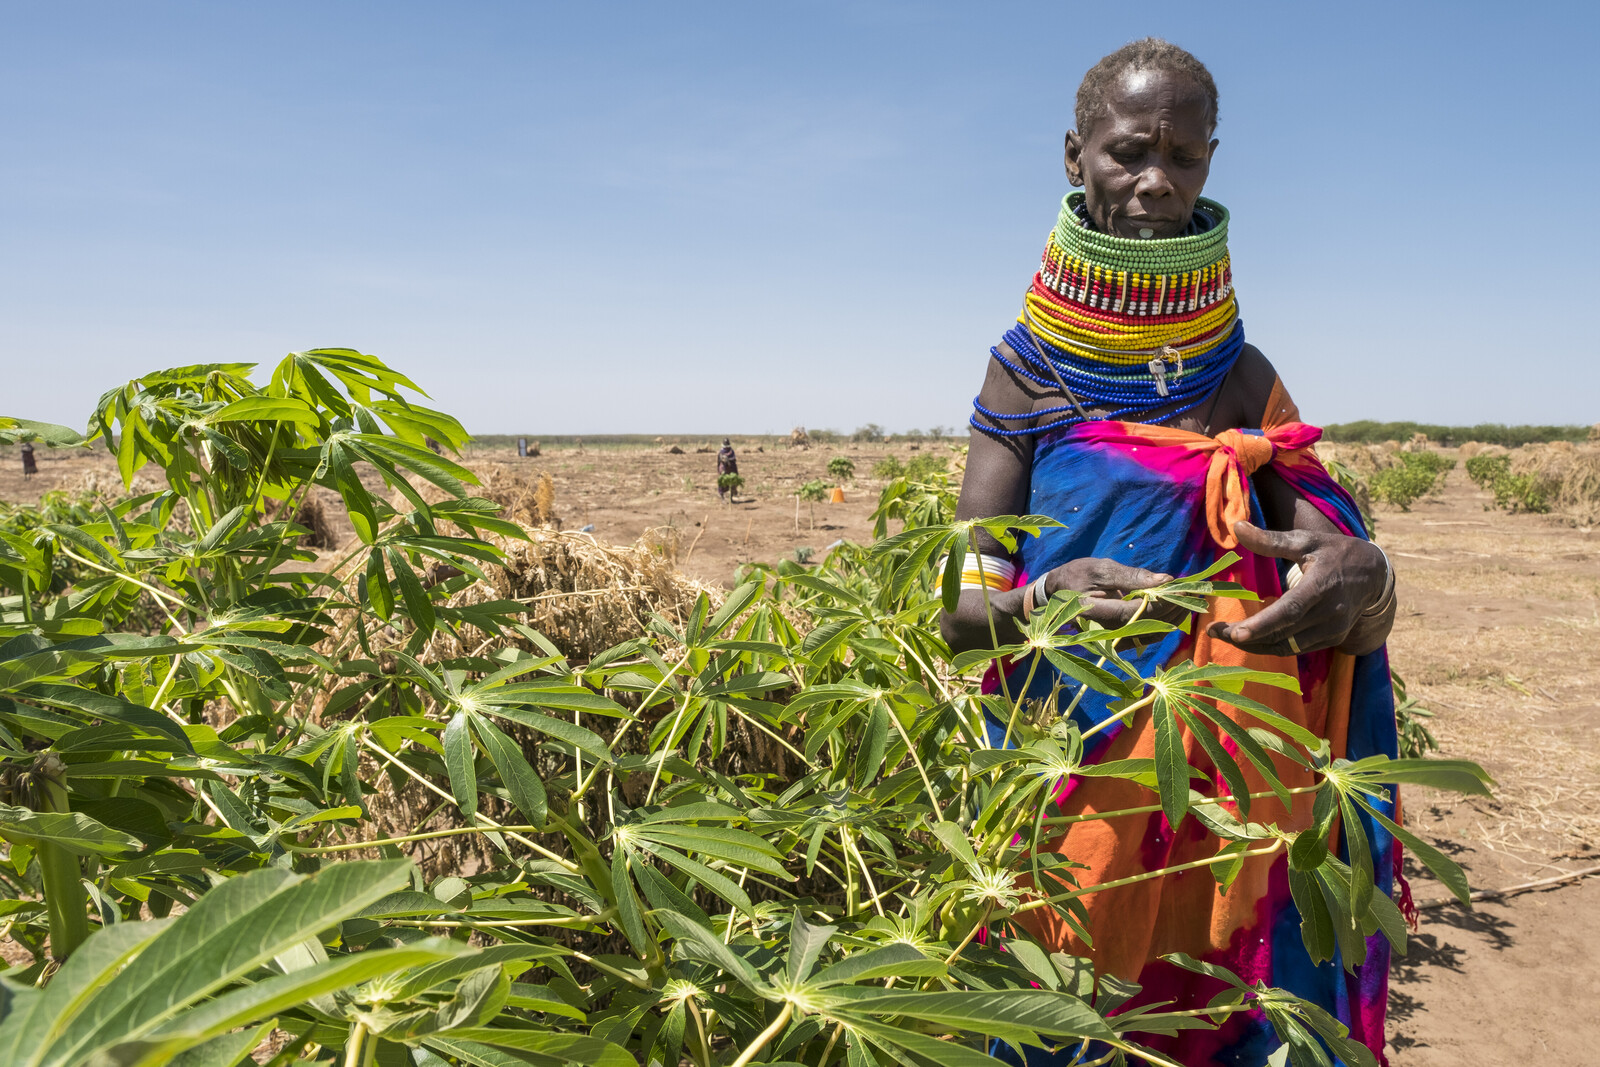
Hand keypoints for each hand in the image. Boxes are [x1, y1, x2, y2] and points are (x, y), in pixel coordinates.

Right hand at [1045, 558, 1175, 627]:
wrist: (1056, 595)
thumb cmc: (1076, 576)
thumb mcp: (1100, 569)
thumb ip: (1132, 576)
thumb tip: (1165, 580)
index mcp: (1094, 612)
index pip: (1136, 612)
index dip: (1162, 604)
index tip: (1182, 590)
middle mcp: (1103, 632)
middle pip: (1146, 626)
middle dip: (1172, 610)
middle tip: (1192, 593)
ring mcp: (1110, 639)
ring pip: (1149, 635)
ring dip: (1172, 619)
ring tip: (1187, 600)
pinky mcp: (1117, 640)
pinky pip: (1145, 636)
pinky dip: (1163, 624)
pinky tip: (1174, 610)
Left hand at [1206, 521, 1387, 655]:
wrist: (1374, 574)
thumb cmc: (1335, 553)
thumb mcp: (1305, 540)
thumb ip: (1271, 540)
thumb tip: (1236, 527)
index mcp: (1322, 586)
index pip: (1290, 610)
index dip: (1263, 625)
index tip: (1236, 634)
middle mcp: (1329, 613)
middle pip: (1283, 633)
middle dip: (1245, 636)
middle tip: (1213, 631)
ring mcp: (1332, 630)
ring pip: (1287, 646)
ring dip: (1254, 645)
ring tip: (1224, 634)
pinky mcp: (1331, 639)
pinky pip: (1296, 648)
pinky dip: (1271, 645)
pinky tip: (1250, 637)